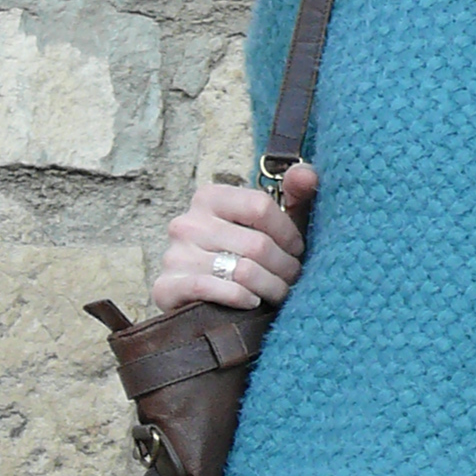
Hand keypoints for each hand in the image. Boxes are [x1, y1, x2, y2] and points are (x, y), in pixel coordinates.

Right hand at [150, 163, 318, 313]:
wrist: (201, 302)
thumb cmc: (243, 258)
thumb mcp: (271, 226)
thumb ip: (294, 197)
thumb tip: (307, 174)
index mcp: (209, 198)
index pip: (261, 206)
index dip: (288, 232)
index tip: (296, 249)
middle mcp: (187, 222)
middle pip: (257, 244)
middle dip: (285, 267)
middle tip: (292, 278)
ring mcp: (175, 255)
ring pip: (244, 271)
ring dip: (271, 287)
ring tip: (278, 292)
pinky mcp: (167, 288)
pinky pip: (214, 290)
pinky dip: (242, 298)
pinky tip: (252, 302)